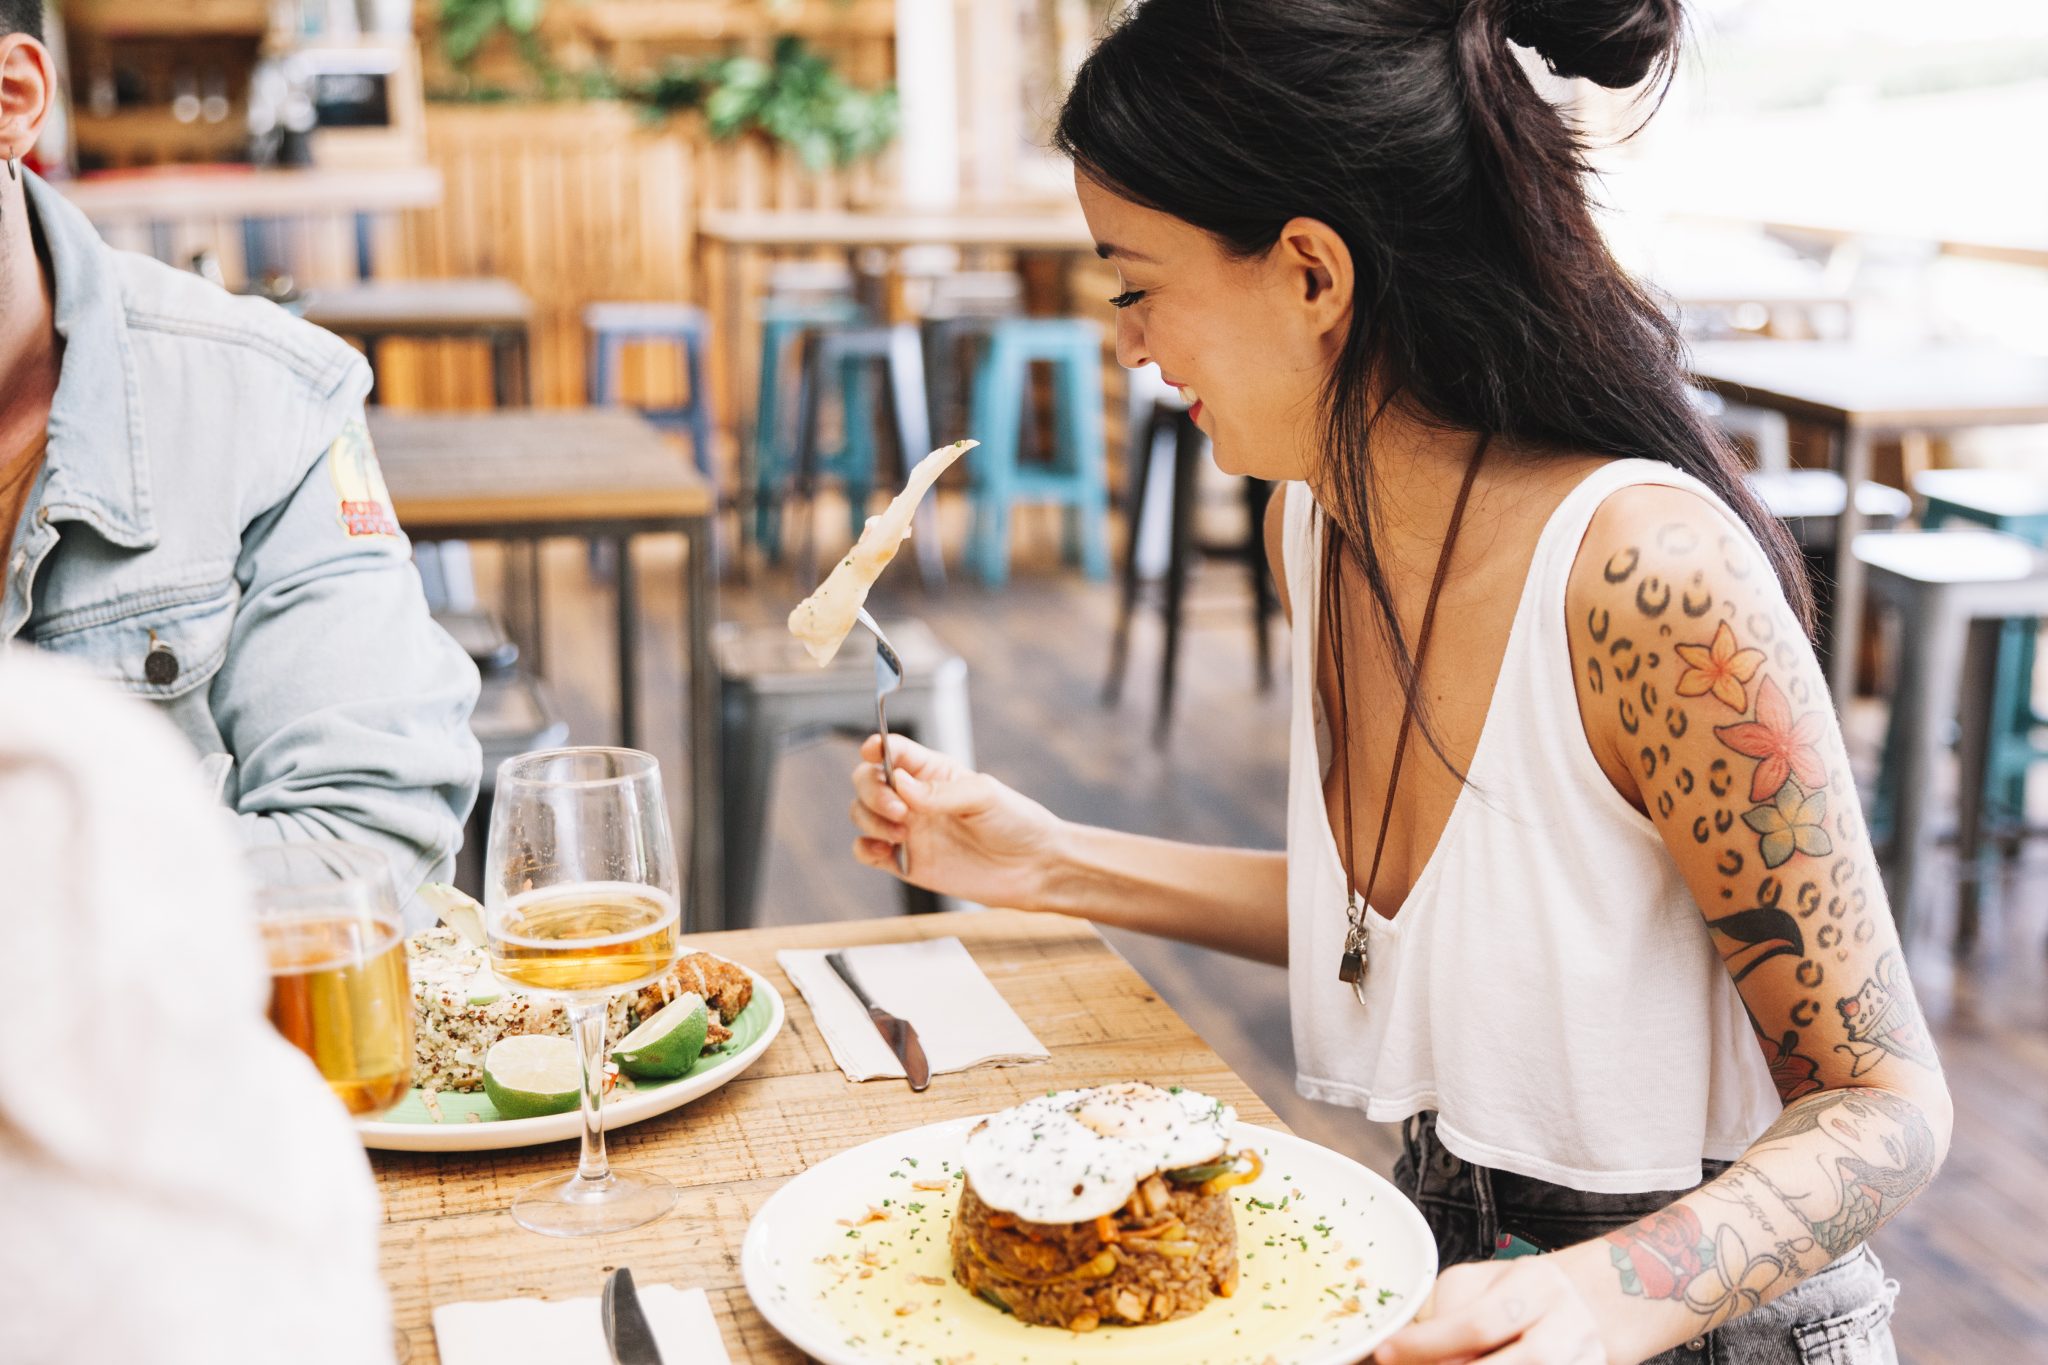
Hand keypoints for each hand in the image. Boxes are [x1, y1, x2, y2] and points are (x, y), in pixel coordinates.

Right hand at [848, 734, 1063, 909]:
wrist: (1032, 869)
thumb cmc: (1015, 822)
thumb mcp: (983, 796)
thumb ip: (940, 791)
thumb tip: (898, 783)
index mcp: (934, 771)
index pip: (894, 750)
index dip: (877, 746)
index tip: (873, 751)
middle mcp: (914, 797)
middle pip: (867, 780)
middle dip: (872, 790)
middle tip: (899, 810)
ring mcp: (907, 829)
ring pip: (861, 813)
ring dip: (870, 820)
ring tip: (901, 833)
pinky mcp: (904, 862)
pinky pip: (866, 851)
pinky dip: (864, 848)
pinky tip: (885, 851)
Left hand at [1376, 1256, 1606, 1364]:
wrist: (1614, 1295)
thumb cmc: (1532, 1293)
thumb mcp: (1490, 1283)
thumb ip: (1450, 1311)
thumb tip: (1400, 1352)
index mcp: (1532, 1283)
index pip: (1473, 1321)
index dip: (1426, 1344)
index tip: (1384, 1352)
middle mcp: (1564, 1322)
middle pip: (1503, 1362)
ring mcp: (1584, 1355)